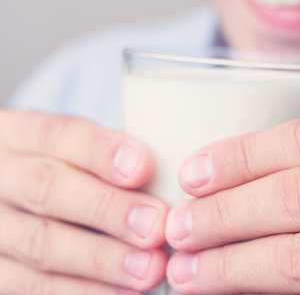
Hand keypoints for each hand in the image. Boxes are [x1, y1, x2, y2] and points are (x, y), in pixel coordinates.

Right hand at [0, 111, 167, 293]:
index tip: (143, 168)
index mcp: (19, 135)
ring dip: (102, 260)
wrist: (14, 202)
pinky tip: (123, 294)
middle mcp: (0, 178)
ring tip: (150, 269)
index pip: (58, 134)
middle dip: (107, 209)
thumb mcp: (71, 149)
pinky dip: (82, 292)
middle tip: (155, 227)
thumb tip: (169, 181)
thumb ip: (107, 158)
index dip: (101, 152)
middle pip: (48, 189)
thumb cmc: (64, 171)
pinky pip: (32, 287)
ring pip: (41, 243)